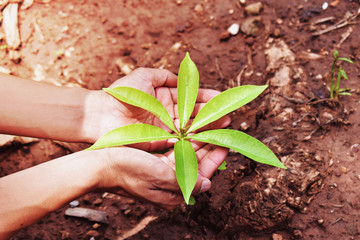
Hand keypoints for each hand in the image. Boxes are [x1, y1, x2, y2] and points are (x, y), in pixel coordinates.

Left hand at [84, 68, 229, 150]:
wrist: (103, 114)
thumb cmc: (122, 93)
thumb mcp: (144, 76)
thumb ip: (163, 75)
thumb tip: (179, 78)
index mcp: (165, 97)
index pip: (190, 98)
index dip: (206, 97)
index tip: (220, 98)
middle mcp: (167, 114)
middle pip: (194, 114)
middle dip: (211, 114)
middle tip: (227, 115)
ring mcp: (164, 128)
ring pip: (190, 128)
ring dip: (206, 127)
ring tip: (223, 125)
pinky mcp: (159, 142)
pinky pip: (179, 140)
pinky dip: (192, 139)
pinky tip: (206, 137)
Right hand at [97, 144, 228, 208]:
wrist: (99, 165)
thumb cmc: (127, 169)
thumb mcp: (158, 175)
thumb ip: (184, 181)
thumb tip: (207, 185)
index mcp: (172, 193)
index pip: (201, 175)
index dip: (215, 158)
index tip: (225, 143)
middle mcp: (168, 187)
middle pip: (195, 166)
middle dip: (208, 149)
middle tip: (219, 131)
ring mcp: (161, 176)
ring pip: (186, 158)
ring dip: (196, 144)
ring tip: (208, 129)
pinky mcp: (153, 167)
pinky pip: (173, 155)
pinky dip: (182, 144)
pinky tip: (188, 133)